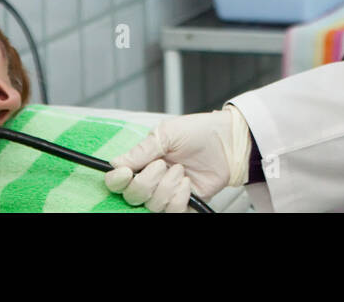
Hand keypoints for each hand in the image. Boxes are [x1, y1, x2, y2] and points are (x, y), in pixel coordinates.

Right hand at [104, 105, 251, 212]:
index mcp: (142, 162)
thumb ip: (141, 150)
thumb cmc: (198, 132)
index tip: (127, 173)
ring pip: (152, 205)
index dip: (117, 181)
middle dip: (148, 181)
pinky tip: (187, 184)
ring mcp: (166, 194)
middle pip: (132, 196)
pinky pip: (171, 212)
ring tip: (181, 171)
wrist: (227, 142)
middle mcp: (151, 180)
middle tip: (164, 164)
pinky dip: (179, 198)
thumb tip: (115, 164)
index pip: (117, 181)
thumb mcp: (166, 133)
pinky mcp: (183, 204)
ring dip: (167, 186)